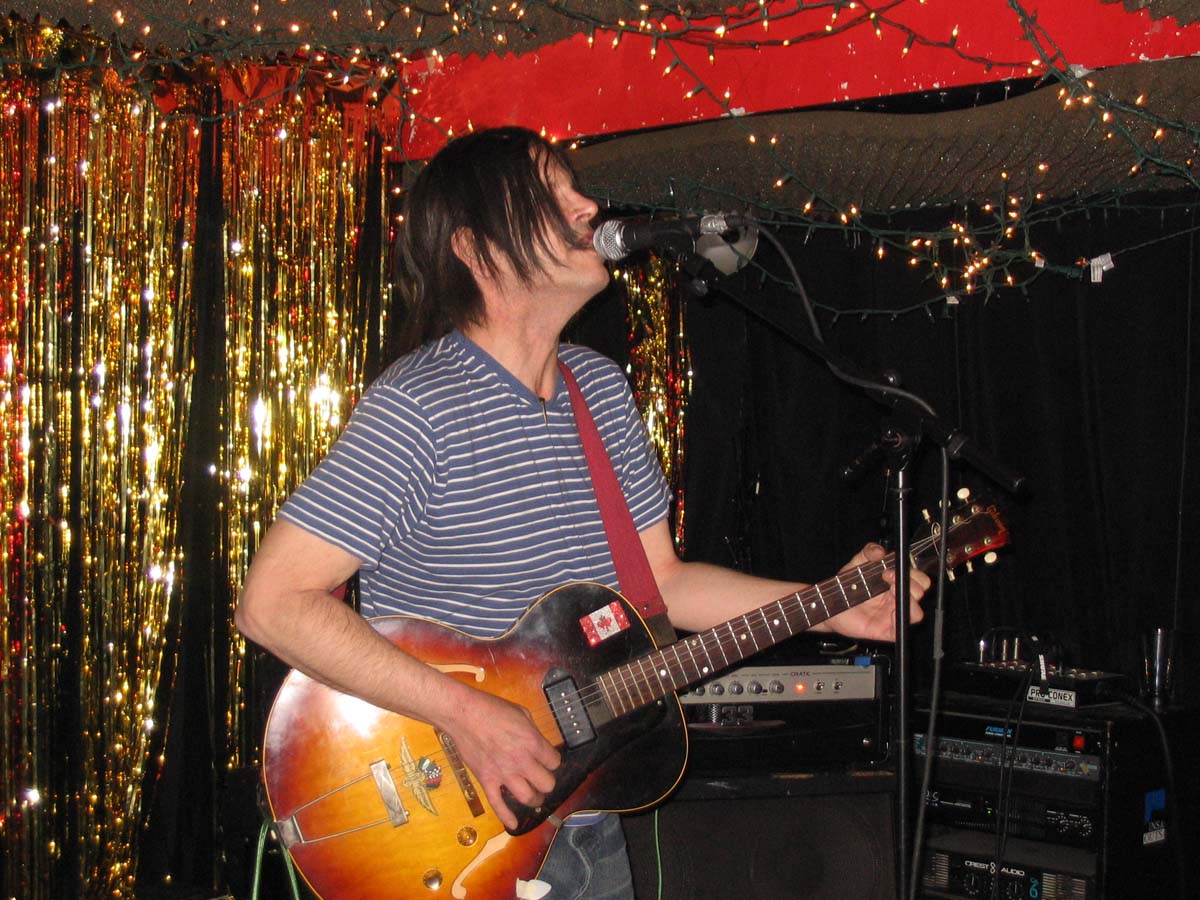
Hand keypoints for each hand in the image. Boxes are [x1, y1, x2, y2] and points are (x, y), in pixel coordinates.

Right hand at [440, 689, 561, 830]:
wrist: (463, 714)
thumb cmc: (492, 709)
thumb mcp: (521, 713)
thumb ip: (533, 731)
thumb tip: (537, 743)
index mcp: (532, 742)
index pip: (554, 762)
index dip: (552, 761)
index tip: (547, 759)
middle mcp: (521, 761)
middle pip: (546, 784)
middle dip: (547, 782)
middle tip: (542, 778)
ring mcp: (503, 773)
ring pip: (527, 798)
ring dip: (534, 799)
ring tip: (534, 797)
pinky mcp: (487, 781)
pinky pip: (498, 805)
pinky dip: (506, 817)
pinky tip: (513, 824)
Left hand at [826, 542, 929, 641]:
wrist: (831, 605)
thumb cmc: (846, 587)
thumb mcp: (856, 564)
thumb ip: (868, 553)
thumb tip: (880, 551)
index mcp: (895, 583)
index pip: (918, 578)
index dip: (911, 572)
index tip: (889, 570)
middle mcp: (897, 598)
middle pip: (920, 592)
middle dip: (911, 583)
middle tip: (888, 579)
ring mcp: (893, 615)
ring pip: (917, 613)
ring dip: (908, 601)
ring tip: (891, 593)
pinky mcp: (887, 630)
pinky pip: (901, 629)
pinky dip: (900, 620)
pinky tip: (888, 611)